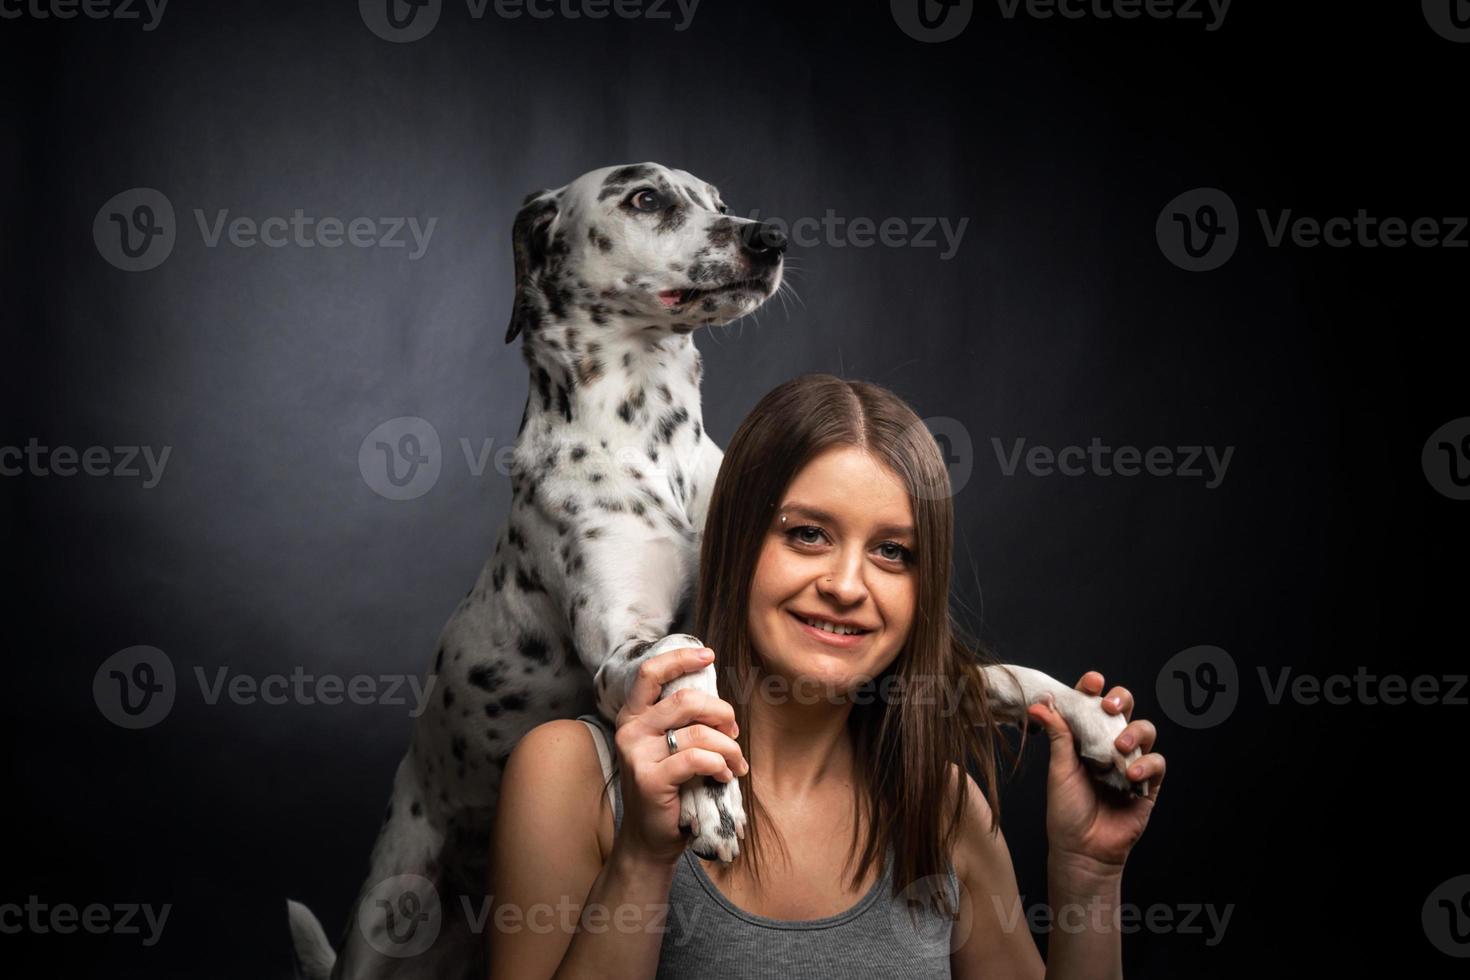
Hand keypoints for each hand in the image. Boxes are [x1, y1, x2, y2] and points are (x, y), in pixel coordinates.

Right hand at [611, 645, 749, 866]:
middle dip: (720, 711)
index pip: (650, 673)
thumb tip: (720, 702)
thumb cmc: (669, 788)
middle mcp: (630, 731)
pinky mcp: (650, 780)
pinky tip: (725, 775)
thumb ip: (683, 721)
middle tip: (734, 730)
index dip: (679, 658)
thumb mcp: (669, 747)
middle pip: (684, 700)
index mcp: (633, 716)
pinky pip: (696, 759)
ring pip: (697, 732)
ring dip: (728, 746)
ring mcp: (637, 756)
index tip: (708, 655)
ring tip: (736, 762)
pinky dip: (719, 764)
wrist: (650, 838)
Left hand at [1027, 670, 1164, 873]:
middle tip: (1110, 707)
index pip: (1092, 704)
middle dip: (1120, 700)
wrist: (1083, 850)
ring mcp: (1131, 762)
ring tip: (1119, 747)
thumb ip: (1057, 734)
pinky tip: (1132, 775)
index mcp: (1085, 738)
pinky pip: (1157, 763)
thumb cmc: (1066, 812)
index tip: (1092, 682)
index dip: (1094, 689)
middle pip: (1124, 709)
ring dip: (1134, 732)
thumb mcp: (1059, 769)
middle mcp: (1109, 745)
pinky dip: (1147, 764)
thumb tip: (1040, 702)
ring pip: (1145, 730)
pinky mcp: (1148, 785)